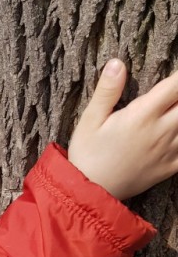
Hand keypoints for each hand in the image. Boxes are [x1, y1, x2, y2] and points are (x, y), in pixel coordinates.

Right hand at [68, 59, 177, 198]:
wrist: (90, 192)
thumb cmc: (87, 155)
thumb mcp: (90, 120)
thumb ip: (107, 91)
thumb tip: (117, 64)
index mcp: (142, 116)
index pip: (174, 86)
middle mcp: (161, 131)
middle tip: (177, 93)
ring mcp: (169, 151)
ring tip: (177, 110)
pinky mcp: (170, 167)